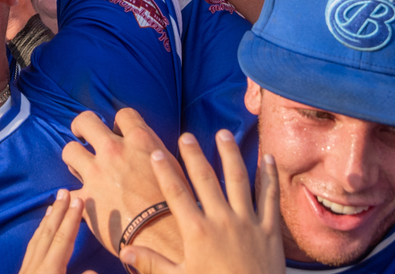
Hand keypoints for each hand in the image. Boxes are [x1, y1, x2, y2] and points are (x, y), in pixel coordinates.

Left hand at [18, 190, 93, 273]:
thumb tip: (93, 269)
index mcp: (50, 271)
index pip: (63, 239)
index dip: (72, 219)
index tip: (79, 200)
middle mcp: (36, 266)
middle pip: (48, 234)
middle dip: (57, 212)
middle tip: (63, 191)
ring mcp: (26, 270)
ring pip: (36, 241)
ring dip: (45, 222)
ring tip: (51, 207)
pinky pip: (30, 251)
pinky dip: (36, 238)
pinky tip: (38, 235)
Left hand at [63, 109, 178, 257]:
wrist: (166, 237)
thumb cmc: (175, 205)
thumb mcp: (172, 167)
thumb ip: (154, 151)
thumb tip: (150, 147)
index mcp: (139, 141)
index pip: (123, 114)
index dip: (119, 123)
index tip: (118, 133)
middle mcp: (114, 151)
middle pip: (86, 121)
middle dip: (82, 127)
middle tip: (83, 135)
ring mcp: (97, 174)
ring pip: (69, 151)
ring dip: (74, 159)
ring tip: (80, 168)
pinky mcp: (86, 200)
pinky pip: (67, 192)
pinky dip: (70, 197)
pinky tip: (76, 201)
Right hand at [122, 131, 283, 273]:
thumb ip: (152, 264)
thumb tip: (124, 251)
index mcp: (197, 232)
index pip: (176, 194)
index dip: (165, 171)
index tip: (156, 152)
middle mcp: (222, 221)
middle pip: (205, 179)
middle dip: (194, 155)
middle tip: (186, 136)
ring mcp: (247, 223)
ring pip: (238, 179)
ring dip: (230, 154)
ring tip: (222, 134)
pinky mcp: (269, 230)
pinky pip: (269, 197)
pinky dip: (268, 176)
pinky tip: (266, 158)